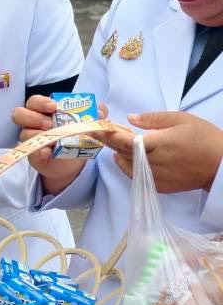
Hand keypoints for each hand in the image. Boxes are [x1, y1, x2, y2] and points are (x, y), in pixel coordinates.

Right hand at [10, 95, 100, 194]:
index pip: (34, 101)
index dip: (40, 102)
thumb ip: (95, 113)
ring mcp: (30, 140)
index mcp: (43, 111)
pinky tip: (49, 152)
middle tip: (49, 124)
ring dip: (36, 134)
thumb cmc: (76, 136)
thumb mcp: (87, 123)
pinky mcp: (33, 155)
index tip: (53, 106)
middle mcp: (32, 123)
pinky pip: (31, 152)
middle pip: (19, 114)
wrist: (74, 161)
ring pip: (23, 133)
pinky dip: (39, 152)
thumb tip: (100, 110)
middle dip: (33, 117)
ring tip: (51, 138)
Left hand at [99, 110, 222, 190]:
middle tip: (101, 132)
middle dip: (110, 142)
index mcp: (156, 143)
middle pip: (122, 152)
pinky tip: (126, 158)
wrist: (221, 165)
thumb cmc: (203, 138)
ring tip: (114, 144)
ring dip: (118, 154)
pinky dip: (128, 167)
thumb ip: (153, 119)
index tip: (94, 128)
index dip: (106, 135)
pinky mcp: (158, 186)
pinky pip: (135, 176)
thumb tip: (130, 118)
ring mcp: (154, 176)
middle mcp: (151, 162)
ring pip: (126, 165)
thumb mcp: (181, 119)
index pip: (122, 140)